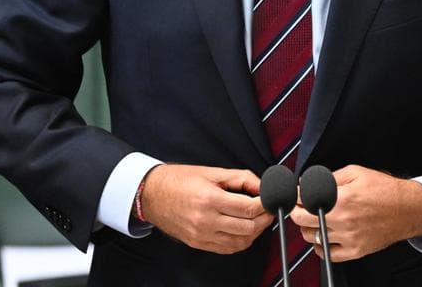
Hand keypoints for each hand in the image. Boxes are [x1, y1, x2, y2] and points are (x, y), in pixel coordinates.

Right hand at [140, 164, 273, 254]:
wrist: (152, 195)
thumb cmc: (179, 180)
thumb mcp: (212, 172)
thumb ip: (240, 178)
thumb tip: (262, 185)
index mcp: (209, 199)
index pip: (249, 208)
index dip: (265, 204)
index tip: (270, 199)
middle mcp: (205, 220)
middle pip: (248, 227)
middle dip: (264, 218)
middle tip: (267, 209)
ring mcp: (202, 235)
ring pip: (241, 242)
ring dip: (255, 231)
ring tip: (257, 218)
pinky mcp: (198, 243)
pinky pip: (228, 248)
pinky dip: (241, 241)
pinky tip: (243, 229)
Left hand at [289, 165, 421, 261]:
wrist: (409, 209)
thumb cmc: (386, 190)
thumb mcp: (357, 172)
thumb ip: (331, 178)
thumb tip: (311, 181)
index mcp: (343, 198)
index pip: (305, 200)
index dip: (294, 196)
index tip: (294, 195)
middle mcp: (344, 220)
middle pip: (303, 220)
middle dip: (297, 211)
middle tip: (300, 206)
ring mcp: (350, 238)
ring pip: (313, 238)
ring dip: (308, 228)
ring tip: (314, 220)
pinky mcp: (356, 250)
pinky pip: (328, 255)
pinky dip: (320, 247)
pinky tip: (324, 236)